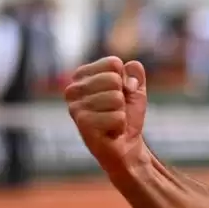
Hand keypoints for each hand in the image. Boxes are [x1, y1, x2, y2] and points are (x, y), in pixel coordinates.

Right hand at [65, 56, 148, 177]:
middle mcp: (73, 89)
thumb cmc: (127, 113)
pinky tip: (110, 131)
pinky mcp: (82, 124)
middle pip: (114, 79)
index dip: (125, 79)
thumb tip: (128, 73)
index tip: (120, 93)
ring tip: (111, 120)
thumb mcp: (135, 87)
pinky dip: (120, 125)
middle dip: (123, 96)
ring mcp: (75, 107)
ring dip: (121, 112)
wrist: (126, 144)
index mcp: (82, 75)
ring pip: (116, 98)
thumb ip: (135, 71)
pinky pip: (117, 117)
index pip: (113, 63)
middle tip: (115, 109)